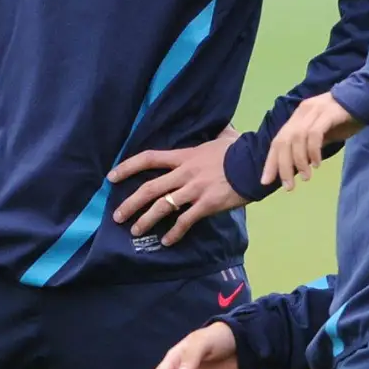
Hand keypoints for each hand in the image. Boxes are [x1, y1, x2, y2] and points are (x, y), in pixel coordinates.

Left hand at [112, 128, 245, 245]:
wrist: (256, 163)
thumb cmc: (241, 150)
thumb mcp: (225, 137)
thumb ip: (218, 134)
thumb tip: (222, 127)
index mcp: (185, 156)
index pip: (149, 159)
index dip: (128, 167)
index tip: (112, 177)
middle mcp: (184, 173)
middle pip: (149, 189)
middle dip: (130, 204)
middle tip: (118, 216)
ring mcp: (194, 190)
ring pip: (162, 207)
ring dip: (145, 220)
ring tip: (135, 231)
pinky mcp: (207, 204)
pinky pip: (185, 221)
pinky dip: (174, 233)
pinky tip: (166, 242)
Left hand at [261, 92, 363, 191]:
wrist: (366, 99)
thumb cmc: (345, 119)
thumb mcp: (323, 134)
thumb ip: (310, 147)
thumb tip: (297, 167)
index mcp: (298, 118)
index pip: (278, 141)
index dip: (271, 162)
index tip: (266, 181)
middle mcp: (302, 113)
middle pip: (284, 141)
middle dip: (283, 166)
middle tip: (288, 186)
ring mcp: (314, 111)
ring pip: (297, 138)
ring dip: (299, 161)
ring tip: (307, 177)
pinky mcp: (327, 113)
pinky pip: (314, 134)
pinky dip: (313, 151)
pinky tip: (318, 163)